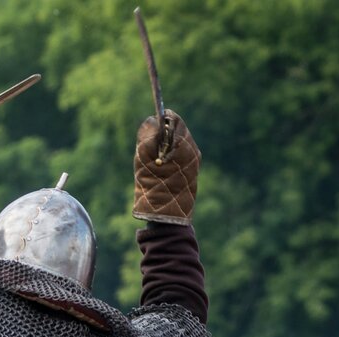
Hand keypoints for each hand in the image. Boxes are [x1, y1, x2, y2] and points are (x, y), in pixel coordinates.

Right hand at [133, 109, 198, 224]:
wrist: (168, 216)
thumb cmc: (154, 188)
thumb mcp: (145, 160)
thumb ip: (148, 138)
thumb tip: (151, 120)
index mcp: (183, 146)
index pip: (175, 121)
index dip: (162, 119)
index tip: (152, 122)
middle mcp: (192, 151)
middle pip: (178, 131)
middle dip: (164, 133)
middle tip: (150, 142)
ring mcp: (194, 161)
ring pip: (179, 143)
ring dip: (166, 144)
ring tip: (155, 159)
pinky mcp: (191, 170)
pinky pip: (181, 154)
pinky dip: (170, 154)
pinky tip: (161, 167)